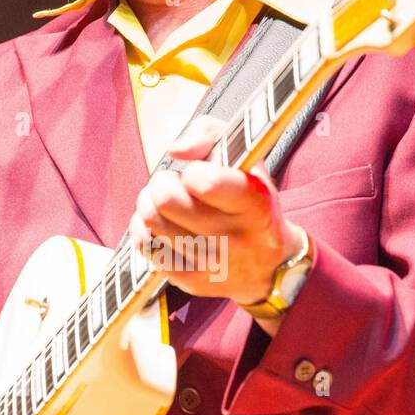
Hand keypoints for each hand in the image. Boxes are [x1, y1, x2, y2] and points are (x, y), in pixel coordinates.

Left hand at [128, 116, 302, 320]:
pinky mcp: (189, 281)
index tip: (200, 174)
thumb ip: (210, 133)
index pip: (205, 183)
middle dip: (162, 184)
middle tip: (174, 185)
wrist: (269, 264)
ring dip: (150, 204)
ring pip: (150, 221)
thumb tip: (176, 150)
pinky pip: (146, 246)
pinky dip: (145, 229)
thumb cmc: (252, 198)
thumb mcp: (247, 157)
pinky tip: (162, 224)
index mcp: (254, 202)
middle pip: (165, 200)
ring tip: (167, 203)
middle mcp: (233, 238)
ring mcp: (209, 264)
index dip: (193, 172)